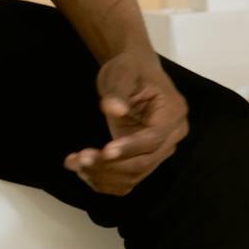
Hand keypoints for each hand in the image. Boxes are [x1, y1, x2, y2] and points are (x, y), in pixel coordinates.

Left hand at [66, 51, 188, 196]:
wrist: (132, 72)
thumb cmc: (130, 68)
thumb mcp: (121, 73)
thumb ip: (118, 92)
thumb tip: (114, 109)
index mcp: (173, 113)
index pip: (153, 139)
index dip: (130, 148)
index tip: (104, 151)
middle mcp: (171, 137)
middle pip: (143, 163)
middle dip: (110, 166)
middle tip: (79, 159)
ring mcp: (158, 151)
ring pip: (133, 176)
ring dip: (102, 175)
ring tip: (74, 162)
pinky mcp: (143, 159)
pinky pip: (126, 180)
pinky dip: (103, 180)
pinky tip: (83, 169)